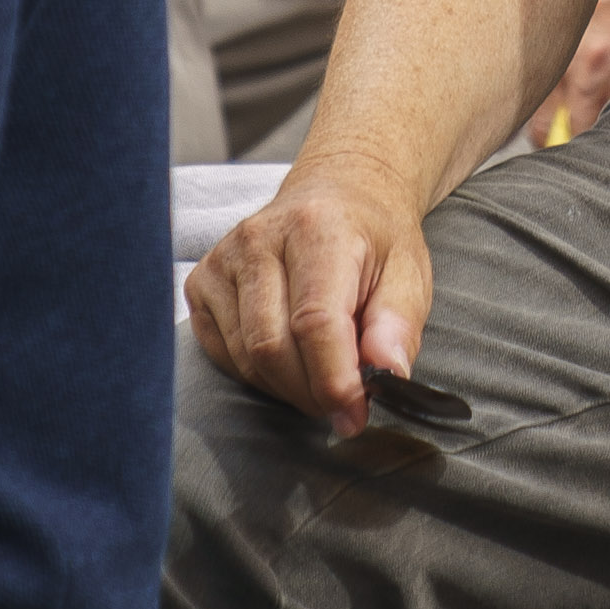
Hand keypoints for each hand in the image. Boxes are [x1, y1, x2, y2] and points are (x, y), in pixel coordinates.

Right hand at [181, 159, 435, 429]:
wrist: (336, 193)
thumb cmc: (373, 239)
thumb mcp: (408, 273)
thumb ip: (398, 325)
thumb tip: (387, 375)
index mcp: (318, 229)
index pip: (314, 322)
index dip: (334, 381)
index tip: (355, 415)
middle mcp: (259, 239)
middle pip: (271, 346)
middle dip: (310, 392)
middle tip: (344, 404)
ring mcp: (222, 260)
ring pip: (245, 358)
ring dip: (287, 387)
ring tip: (322, 375)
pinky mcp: (201, 283)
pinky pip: (223, 353)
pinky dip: (259, 374)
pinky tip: (290, 358)